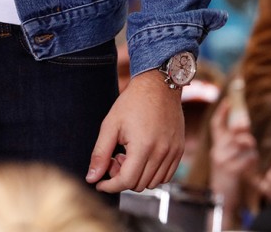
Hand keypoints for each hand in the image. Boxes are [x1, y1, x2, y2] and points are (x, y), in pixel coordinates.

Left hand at [86, 68, 183, 193]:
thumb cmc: (132, 102)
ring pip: (152, 183)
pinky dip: (152, 174)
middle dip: (122, 177)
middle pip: (138, 185)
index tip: (100, 183)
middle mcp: (161, 153)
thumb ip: (100, 153)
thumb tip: (91, 178)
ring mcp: (173, 153)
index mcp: (143, 147)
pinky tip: (143, 156)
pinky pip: (166, 176)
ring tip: (129, 154)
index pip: (126, 181)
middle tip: (115, 157)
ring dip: (138, 176)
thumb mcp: (110, 124)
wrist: (158, 85)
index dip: (110, 186)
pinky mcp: (179, 151)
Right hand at [208, 97, 260, 209]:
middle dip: (246, 136)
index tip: (227, 100)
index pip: (216, 125)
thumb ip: (234, 144)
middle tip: (250, 143)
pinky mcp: (231, 169)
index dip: (221, 112)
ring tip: (251, 158)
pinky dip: (253, 161)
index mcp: (216, 147)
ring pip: (244, 144)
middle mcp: (217, 150)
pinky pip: (248, 158)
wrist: (222, 200)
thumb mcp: (228, 159)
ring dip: (252, 150)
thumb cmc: (229, 179)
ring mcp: (222, 160)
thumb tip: (244, 126)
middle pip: (235, 133)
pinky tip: (251, 167)